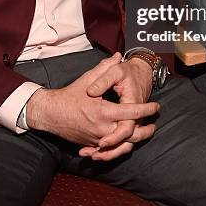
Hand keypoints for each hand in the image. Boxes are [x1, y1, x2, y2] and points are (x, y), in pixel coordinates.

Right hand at [26, 53, 158, 158]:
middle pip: (130, 134)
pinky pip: (110, 149)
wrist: (51, 114)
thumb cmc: (69, 95)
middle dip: (145, 130)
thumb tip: (118, 56)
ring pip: (122, 145)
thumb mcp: (87, 79)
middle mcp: (101, 128)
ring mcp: (97, 138)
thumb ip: (105, 67)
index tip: (155, 106)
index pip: (131, 113)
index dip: (146, 110)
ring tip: (144, 132)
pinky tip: (129, 141)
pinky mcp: (92, 144)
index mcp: (103, 111)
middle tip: (154, 124)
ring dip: (135, 140)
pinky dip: (121, 147)